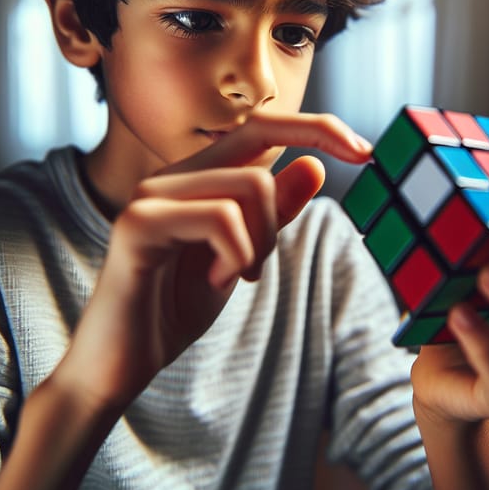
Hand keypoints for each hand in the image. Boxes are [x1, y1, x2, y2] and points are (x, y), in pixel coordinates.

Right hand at [56, 112, 371, 410]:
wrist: (121, 362)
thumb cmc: (177, 305)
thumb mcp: (244, 255)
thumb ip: (276, 212)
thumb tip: (315, 164)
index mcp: (200, 177)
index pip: (265, 127)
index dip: (319, 128)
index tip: (366, 151)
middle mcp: (175, 174)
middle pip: (264, 162)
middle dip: (279, 220)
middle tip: (255, 266)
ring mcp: (153, 193)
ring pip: (250, 188)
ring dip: (260, 244)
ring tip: (232, 275)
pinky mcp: (139, 221)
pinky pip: (221, 217)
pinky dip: (236, 255)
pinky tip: (213, 280)